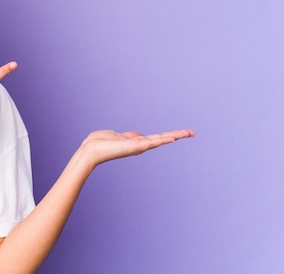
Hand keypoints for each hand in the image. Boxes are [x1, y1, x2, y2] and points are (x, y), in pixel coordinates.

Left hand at [79, 129, 194, 167]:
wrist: (90, 150)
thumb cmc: (100, 143)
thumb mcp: (117, 136)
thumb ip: (129, 136)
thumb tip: (138, 134)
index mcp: (136, 142)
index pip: (157, 137)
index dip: (169, 135)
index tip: (182, 133)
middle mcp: (140, 145)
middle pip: (162, 138)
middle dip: (177, 135)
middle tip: (192, 132)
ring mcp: (138, 146)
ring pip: (159, 140)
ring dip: (174, 136)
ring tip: (187, 133)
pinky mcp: (134, 147)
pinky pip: (151, 143)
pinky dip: (161, 140)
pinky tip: (172, 138)